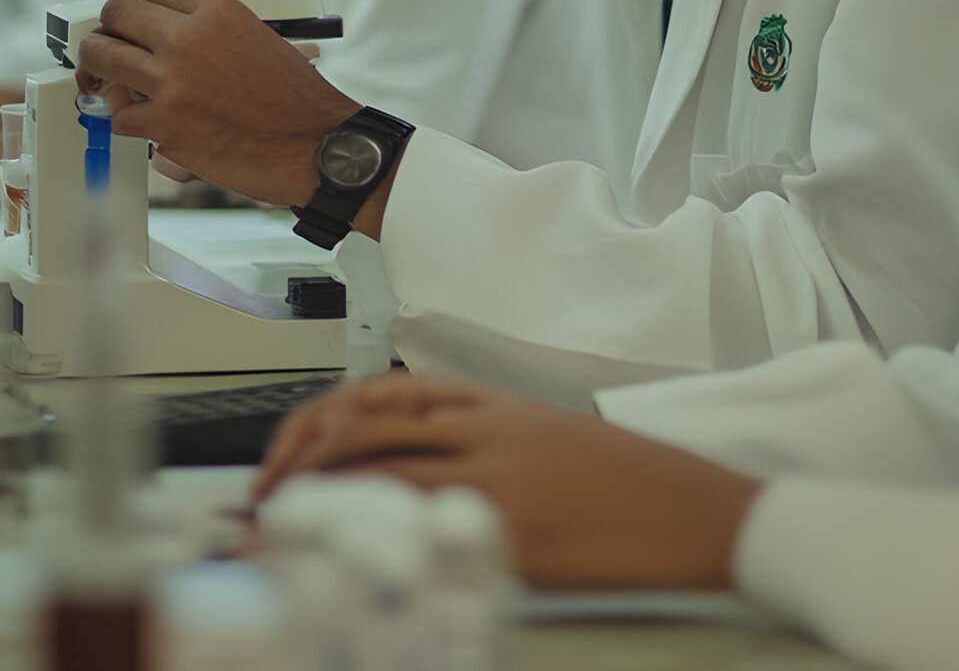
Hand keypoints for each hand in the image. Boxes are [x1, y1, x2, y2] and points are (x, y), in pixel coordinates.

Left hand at [76, 0, 362, 210]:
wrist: (315, 145)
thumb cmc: (295, 99)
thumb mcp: (256, 36)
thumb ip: (210, 29)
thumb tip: (167, 33)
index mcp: (217, 12)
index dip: (132, 0)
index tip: (130, 14)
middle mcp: (190, 38)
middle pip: (116, 13)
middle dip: (108, 29)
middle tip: (111, 45)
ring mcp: (173, 81)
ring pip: (102, 57)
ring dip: (101, 70)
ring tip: (109, 80)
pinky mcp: (165, 124)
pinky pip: (118, 115)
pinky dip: (128, 122)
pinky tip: (147, 123)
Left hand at [252, 376, 760, 590]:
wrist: (695, 509)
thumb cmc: (626, 482)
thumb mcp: (544, 436)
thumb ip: (478, 440)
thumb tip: (403, 469)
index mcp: (495, 400)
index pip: (380, 393)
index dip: (318, 422)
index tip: (284, 458)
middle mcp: (490, 429)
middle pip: (366, 428)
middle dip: (299, 465)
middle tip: (263, 504)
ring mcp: (502, 480)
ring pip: (384, 478)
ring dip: (322, 509)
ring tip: (283, 539)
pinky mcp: (517, 534)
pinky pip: (428, 533)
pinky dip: (377, 546)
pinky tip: (347, 565)